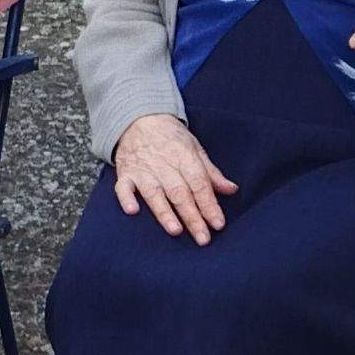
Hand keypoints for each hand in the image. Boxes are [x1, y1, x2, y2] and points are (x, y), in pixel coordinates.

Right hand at [110, 113, 237, 243]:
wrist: (139, 116)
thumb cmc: (171, 137)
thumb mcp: (195, 148)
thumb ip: (211, 172)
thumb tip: (231, 190)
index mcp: (184, 157)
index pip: (199, 184)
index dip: (209, 205)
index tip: (218, 224)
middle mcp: (164, 164)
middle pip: (180, 193)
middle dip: (192, 216)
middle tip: (203, 238)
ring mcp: (143, 169)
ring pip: (154, 193)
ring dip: (164, 212)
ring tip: (176, 230)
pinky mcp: (125, 173)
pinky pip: (123, 187)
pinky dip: (126, 198)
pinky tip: (133, 211)